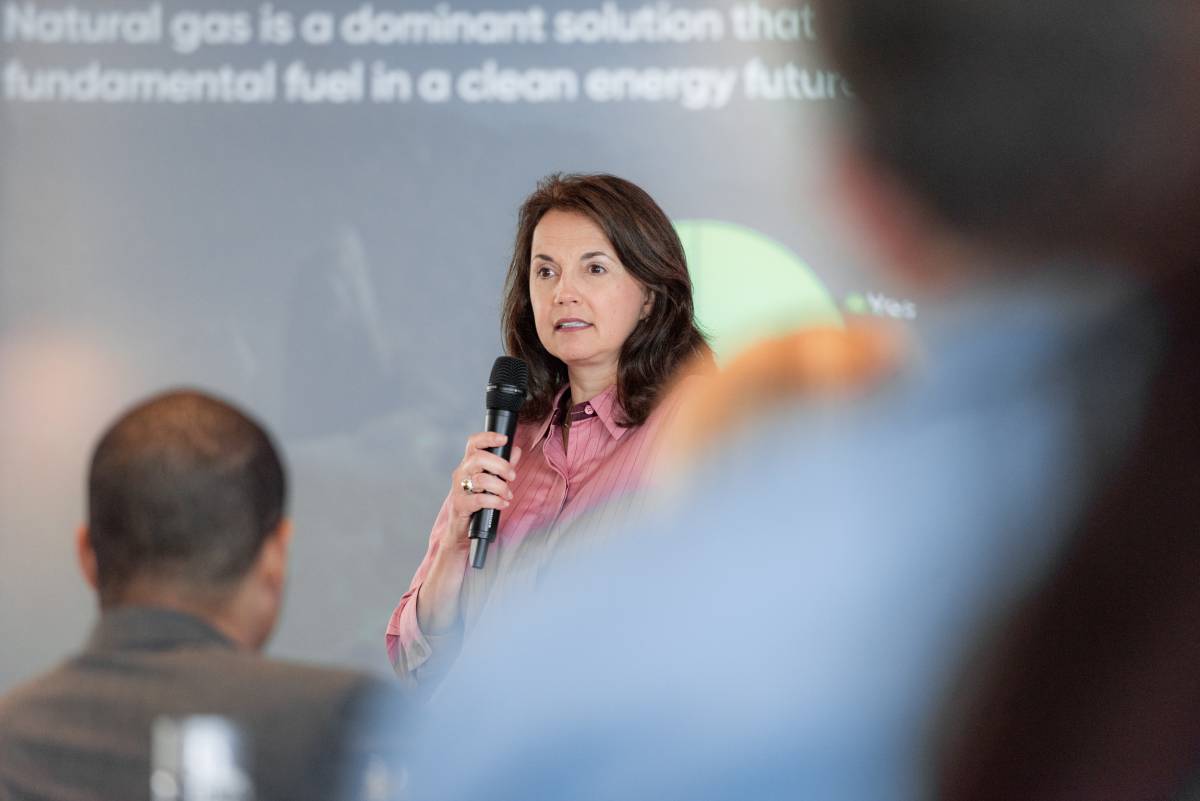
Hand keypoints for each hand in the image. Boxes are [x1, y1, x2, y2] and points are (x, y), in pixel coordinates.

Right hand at [441, 432, 522, 551]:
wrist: (461, 529)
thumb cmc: (477, 502)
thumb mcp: (492, 481)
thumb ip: (503, 465)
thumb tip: (516, 450)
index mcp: (469, 464)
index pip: (474, 443)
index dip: (488, 437)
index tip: (505, 439)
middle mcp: (461, 473)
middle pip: (478, 458)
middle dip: (500, 465)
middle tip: (512, 476)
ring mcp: (459, 489)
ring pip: (480, 479)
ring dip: (500, 487)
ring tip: (508, 495)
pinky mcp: (460, 505)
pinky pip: (478, 500)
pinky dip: (494, 501)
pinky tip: (503, 504)